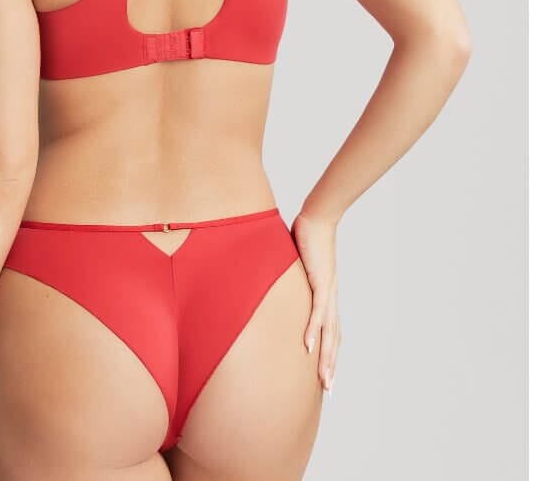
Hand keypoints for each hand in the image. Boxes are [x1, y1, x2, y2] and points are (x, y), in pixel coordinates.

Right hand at [290, 210, 340, 392]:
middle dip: (331, 364)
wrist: (317, 217)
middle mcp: (330, 297)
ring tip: (324, 379)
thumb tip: (273, 278)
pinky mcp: (321, 282)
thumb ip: (288, 276)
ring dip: (327, 357)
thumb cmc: (306, 235)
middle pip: (334, 338)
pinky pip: (317, 313)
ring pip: (329, 332)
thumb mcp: (295, 264)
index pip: (331, 329)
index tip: (326, 372)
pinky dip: (313, 331)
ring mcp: (327, 291)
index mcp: (326, 294)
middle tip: (329, 388)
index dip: (329, 351)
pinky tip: (309, 348)